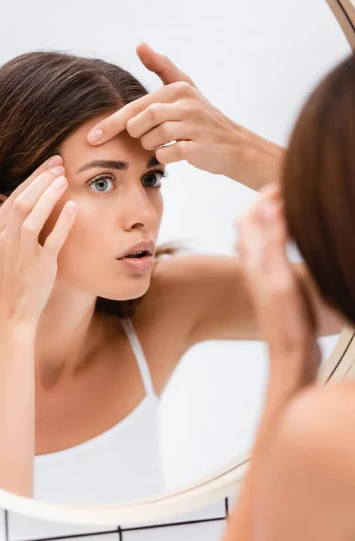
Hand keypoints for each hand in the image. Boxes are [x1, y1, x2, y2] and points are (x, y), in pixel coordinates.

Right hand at [0, 156, 76, 327]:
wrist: (4, 316)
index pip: (11, 198)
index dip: (31, 179)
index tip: (47, 166)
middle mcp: (4, 241)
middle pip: (23, 201)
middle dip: (42, 178)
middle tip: (59, 163)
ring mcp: (23, 254)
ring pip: (34, 215)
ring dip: (50, 194)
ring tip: (64, 178)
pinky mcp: (41, 267)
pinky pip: (53, 240)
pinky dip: (62, 222)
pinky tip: (72, 207)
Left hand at [87, 43, 243, 175]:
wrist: (233, 144)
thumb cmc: (202, 118)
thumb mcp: (185, 87)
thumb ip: (162, 67)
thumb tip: (140, 45)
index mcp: (178, 89)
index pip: (136, 106)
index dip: (111, 123)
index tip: (92, 137)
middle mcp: (186, 103)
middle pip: (142, 121)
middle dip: (138, 134)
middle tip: (148, 136)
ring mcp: (194, 125)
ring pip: (153, 138)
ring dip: (152, 145)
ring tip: (163, 143)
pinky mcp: (199, 146)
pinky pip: (168, 153)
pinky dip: (165, 156)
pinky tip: (173, 153)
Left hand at [235, 183, 320, 382]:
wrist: (291, 356)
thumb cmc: (288, 322)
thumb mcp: (281, 279)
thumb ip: (273, 243)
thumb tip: (268, 207)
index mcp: (255, 261)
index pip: (248, 217)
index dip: (263, 197)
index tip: (283, 183)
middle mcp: (254, 266)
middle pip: (251, 224)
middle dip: (265, 203)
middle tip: (286, 189)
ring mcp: (263, 276)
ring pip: (259, 238)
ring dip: (270, 218)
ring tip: (289, 207)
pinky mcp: (274, 285)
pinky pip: (269, 252)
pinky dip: (278, 237)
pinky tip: (290, 241)